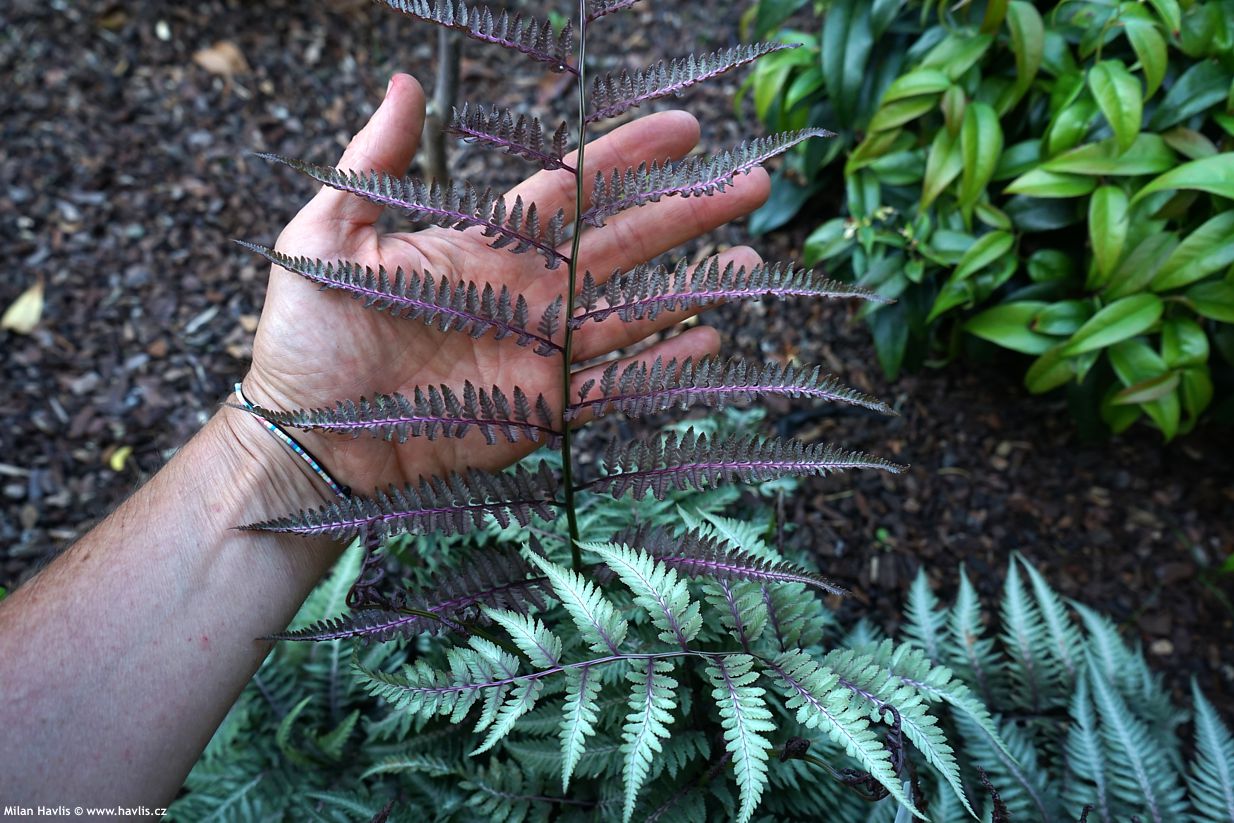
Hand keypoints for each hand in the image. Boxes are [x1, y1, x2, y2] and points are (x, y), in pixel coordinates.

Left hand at [243, 74, 769, 499]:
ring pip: (634, 312)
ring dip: (693, 287)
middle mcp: (526, 294)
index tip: (685, 131)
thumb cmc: (309, 337)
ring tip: (752, 263)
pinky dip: (664, 365)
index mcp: (485, 245)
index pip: (574, 188)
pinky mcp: (543, 411)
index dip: (629, 157)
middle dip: (688, 213)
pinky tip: (711, 341)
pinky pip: (616, 384)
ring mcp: (540, 353)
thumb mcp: (330, 234)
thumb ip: (375, 161)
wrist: (308, 439)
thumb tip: (408, 82)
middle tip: (750, 184)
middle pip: (623, 243)